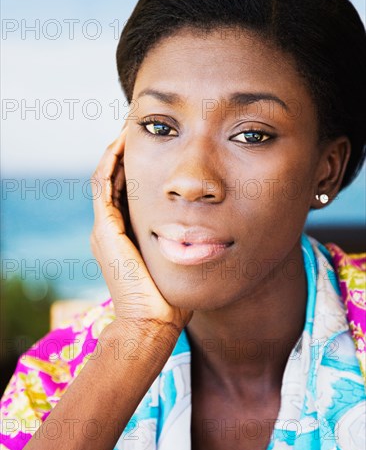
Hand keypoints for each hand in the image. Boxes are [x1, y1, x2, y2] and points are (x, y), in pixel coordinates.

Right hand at [90, 127, 192, 332]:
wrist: (152, 323)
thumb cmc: (170, 297)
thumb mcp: (178, 260)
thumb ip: (185, 241)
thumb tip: (211, 228)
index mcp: (125, 233)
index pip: (127, 189)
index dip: (138, 165)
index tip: (158, 143)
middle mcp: (110, 227)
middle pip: (114, 178)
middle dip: (126, 151)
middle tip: (141, 126)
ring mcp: (104, 227)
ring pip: (105, 176)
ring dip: (117, 150)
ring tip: (131, 126)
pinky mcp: (105, 229)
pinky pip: (103, 184)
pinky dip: (111, 161)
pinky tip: (125, 141)